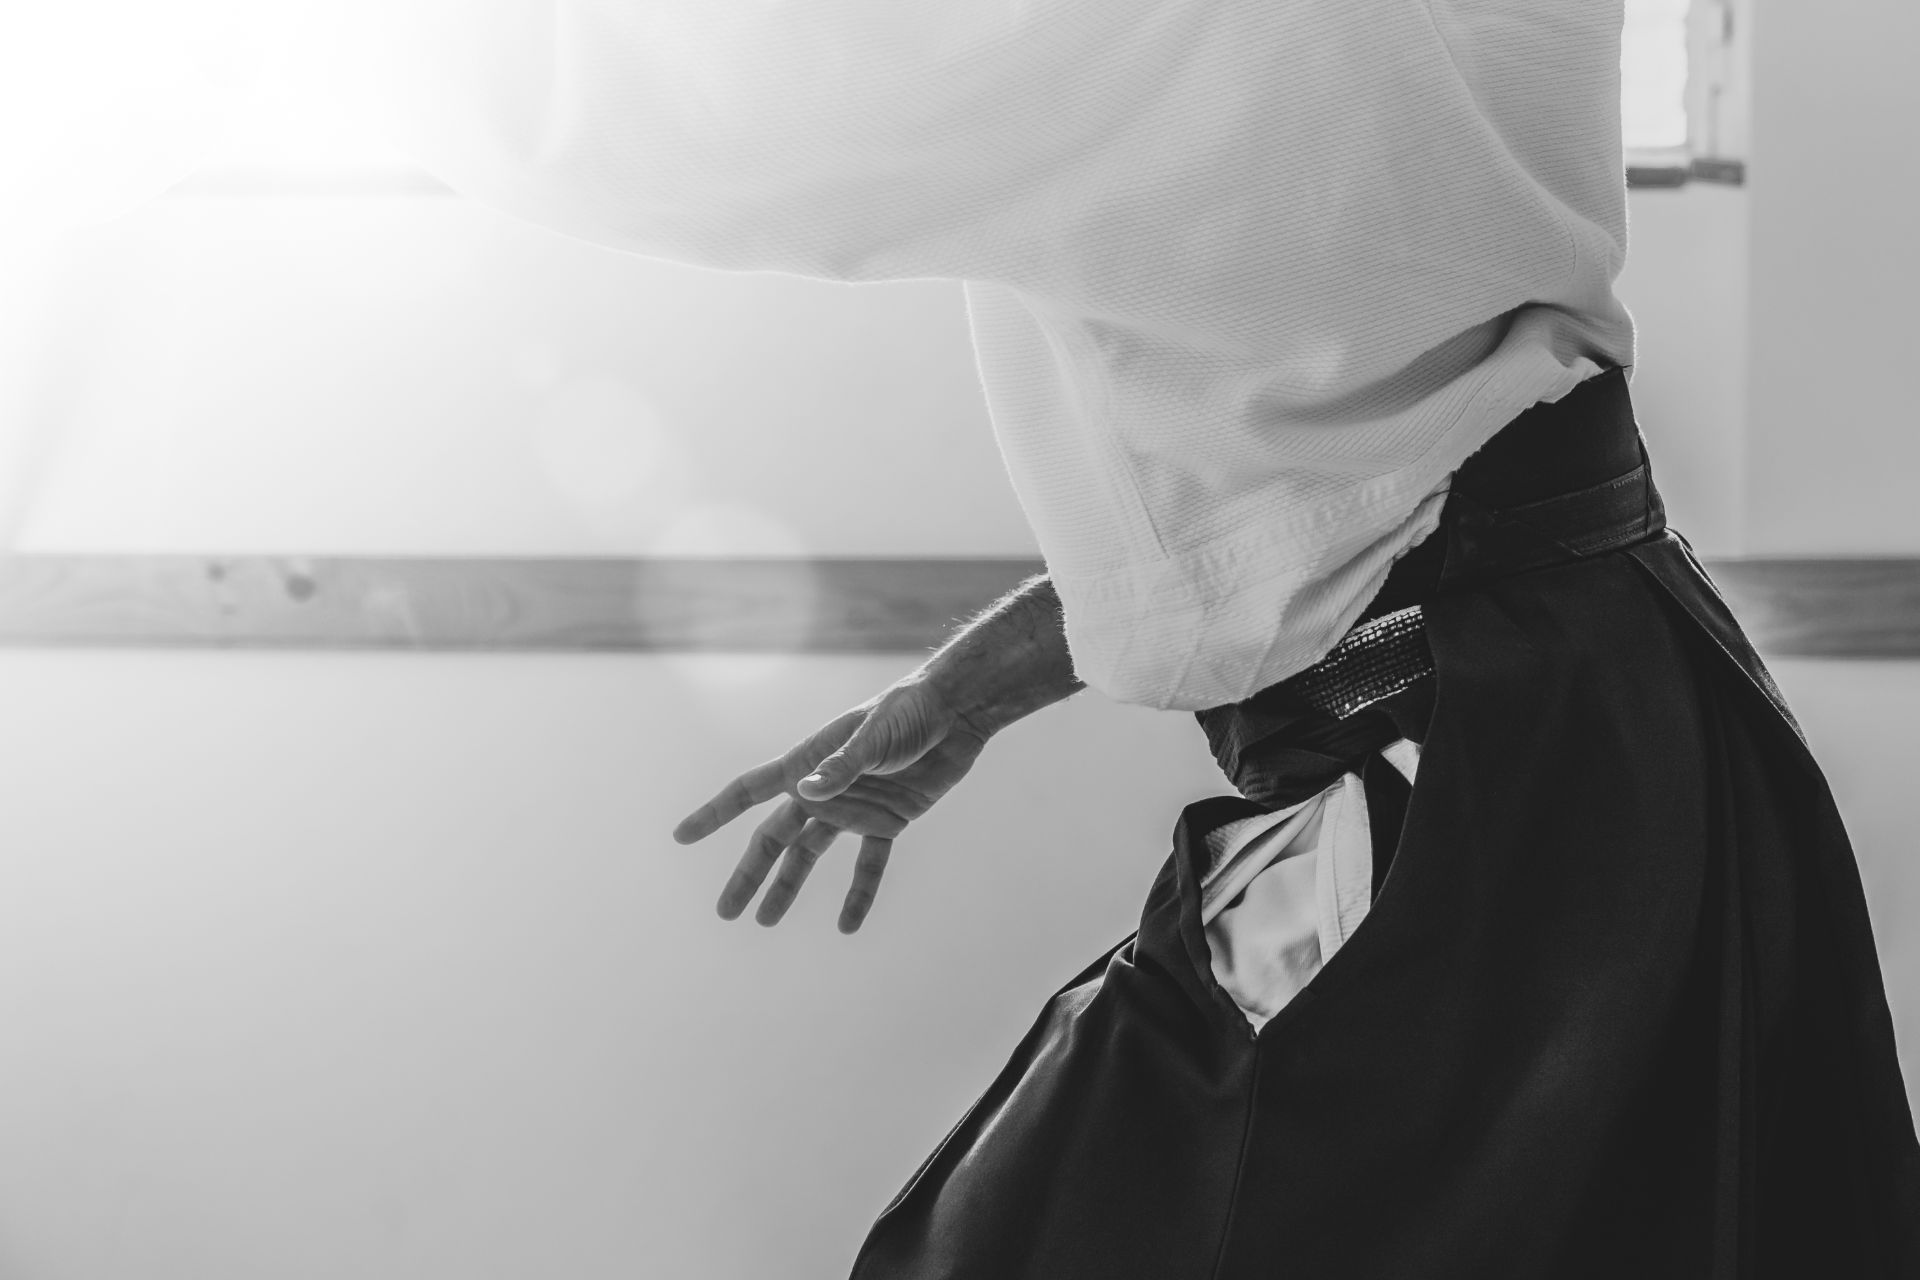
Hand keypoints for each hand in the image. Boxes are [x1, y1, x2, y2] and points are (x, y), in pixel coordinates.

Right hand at [672, 676, 993, 932]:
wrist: (957, 712)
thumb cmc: (909, 712)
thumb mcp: (874, 738)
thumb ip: (842, 767)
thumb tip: (805, 793)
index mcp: (807, 764)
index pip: (749, 792)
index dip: (715, 813)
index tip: (681, 836)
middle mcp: (824, 790)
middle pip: (774, 838)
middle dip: (749, 874)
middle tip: (726, 913)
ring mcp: (854, 808)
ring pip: (810, 856)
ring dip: (789, 887)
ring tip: (766, 922)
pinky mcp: (889, 821)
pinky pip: (869, 865)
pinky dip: (860, 895)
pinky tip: (847, 927)